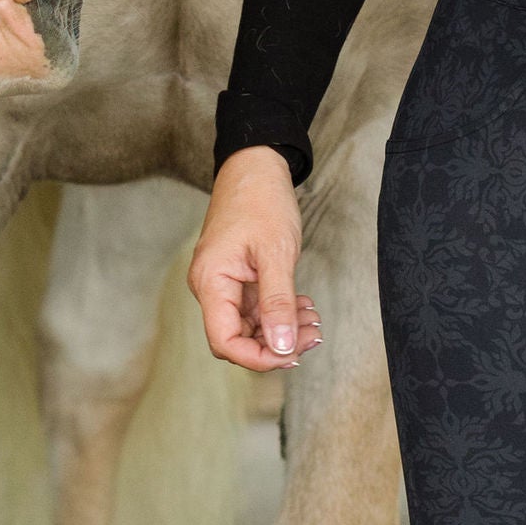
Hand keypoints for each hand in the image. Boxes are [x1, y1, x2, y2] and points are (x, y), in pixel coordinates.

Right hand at [188, 145, 322, 371]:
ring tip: (314, 318)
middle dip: (276, 344)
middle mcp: (210, 287)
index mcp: (211, 283)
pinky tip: (303, 306)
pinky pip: (255, 309)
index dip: (258, 357)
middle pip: (237, 339)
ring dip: (282, 329)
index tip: (293, 354)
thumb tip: (283, 347)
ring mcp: (223, 283)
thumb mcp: (276, 254)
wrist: (256, 166)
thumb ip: (278, 304)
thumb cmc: (262, 201)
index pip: (225, 342)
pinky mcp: (236, 277)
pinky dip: (280, 312)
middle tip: (314, 333)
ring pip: (249, 326)